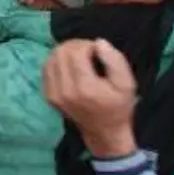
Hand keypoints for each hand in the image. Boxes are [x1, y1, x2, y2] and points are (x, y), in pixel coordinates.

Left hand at [42, 39, 137, 157]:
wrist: (104, 132)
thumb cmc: (118, 106)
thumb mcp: (127, 84)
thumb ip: (115, 60)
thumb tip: (98, 42)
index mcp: (85, 87)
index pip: (75, 52)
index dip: (87, 45)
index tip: (98, 51)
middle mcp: (64, 91)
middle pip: (61, 52)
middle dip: (76, 46)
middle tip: (89, 52)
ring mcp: (53, 94)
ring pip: (51, 57)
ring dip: (66, 52)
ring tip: (80, 58)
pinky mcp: (48, 95)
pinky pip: (47, 68)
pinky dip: (58, 61)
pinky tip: (70, 66)